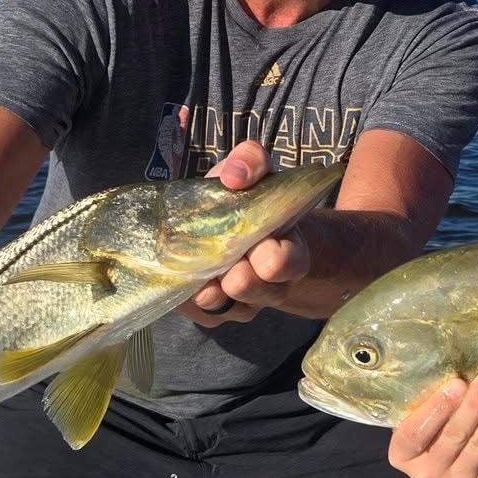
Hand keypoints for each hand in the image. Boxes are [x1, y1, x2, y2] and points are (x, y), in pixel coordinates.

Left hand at [184, 143, 313, 326]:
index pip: (292, 261)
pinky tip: (184, 289)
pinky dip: (192, 303)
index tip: (263, 248)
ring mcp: (245, 299)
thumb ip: (249, 162)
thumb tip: (234, 178)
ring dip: (217, 297)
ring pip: (236, 309)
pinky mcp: (216, 311)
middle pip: (266, 293)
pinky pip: (205, 315)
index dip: (279, 260)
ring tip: (204, 287)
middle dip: (247, 283)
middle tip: (232, 274)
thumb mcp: (250, 170)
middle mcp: (272, 281)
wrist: (225, 223)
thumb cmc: (240, 196)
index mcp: (289, 246)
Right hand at [387, 366, 477, 477]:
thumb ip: (431, 403)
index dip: (437, 409)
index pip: (416, 432)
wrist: (455, 469)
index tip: (458, 383)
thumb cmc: (435, 432)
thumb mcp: (422, 419)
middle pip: (454, 435)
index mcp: (402, 455)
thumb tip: (460, 369)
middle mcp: (426, 475)